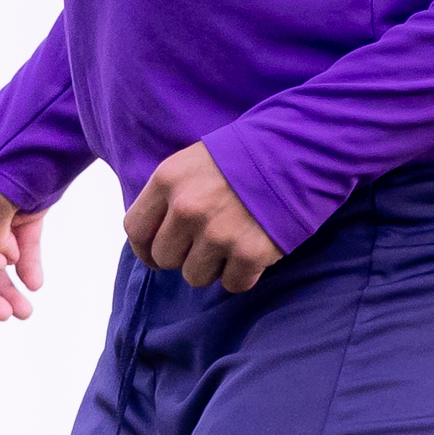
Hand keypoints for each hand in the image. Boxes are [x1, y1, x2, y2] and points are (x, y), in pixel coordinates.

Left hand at [123, 142, 281, 292]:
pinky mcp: (249, 253)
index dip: (145, 248)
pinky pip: (233, 284)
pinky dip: (243, 275)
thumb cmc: (245, 155)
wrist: (298, 150)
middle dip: (183, 256)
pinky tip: (253, 251)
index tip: (158, 253)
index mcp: (168, 180)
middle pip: (165, 258)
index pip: (135, 230)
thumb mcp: (194, 161)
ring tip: (234, 241)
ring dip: (214, 266)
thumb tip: (155, 236)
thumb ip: (171, 195)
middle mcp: (187, 207)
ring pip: (195, 276)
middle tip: (208, 242)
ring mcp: (217, 232)